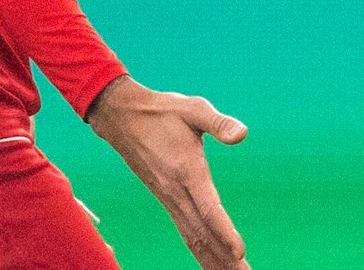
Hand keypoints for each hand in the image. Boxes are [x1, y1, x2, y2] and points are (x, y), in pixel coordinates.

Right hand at [87, 76, 250, 269]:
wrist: (122, 117)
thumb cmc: (162, 111)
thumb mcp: (193, 109)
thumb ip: (218, 123)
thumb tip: (242, 134)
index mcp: (186, 170)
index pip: (207, 208)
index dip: (224, 231)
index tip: (239, 251)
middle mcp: (175, 190)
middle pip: (202, 232)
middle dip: (223, 257)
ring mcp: (168, 197)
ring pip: (192, 236)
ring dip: (212, 258)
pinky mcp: (165, 199)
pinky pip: (184, 230)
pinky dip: (199, 249)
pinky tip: (210, 260)